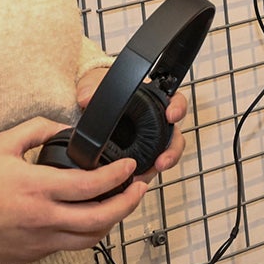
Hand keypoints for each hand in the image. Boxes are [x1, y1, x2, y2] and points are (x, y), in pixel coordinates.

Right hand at [0, 117, 143, 263]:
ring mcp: (41, 240)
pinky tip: (91, 218)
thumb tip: (63, 127)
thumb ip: (36, 130)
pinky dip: (87, 233)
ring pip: (90, 238)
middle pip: (101, 217)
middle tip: (140, 189)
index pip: (91, 185)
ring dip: (112, 222)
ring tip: (122, 205)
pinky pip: (70, 246)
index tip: (130, 167)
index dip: (118, 177)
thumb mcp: (2, 144)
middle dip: (128, 203)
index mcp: (39, 188)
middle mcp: (44, 218)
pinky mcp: (35, 254)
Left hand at [76, 65, 189, 182]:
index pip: (175, 101)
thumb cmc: (97, 91)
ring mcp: (149, 142)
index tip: (172, 114)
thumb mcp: (93, 84)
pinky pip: (147, 168)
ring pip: (165, 155)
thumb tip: (86, 98)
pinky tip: (135, 179)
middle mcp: (155, 123)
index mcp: (151, 100)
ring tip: (154, 170)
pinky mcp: (138, 158)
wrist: (86, 109)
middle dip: (173, 150)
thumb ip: (91, 88)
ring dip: (163, 165)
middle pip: (175, 136)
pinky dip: (144, 174)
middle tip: (163, 158)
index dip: (178, 108)